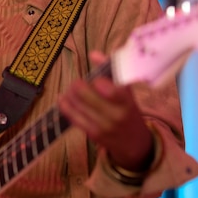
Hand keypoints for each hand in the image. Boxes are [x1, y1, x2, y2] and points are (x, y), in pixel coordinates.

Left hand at [58, 52, 153, 171]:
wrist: (134, 143)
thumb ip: (112, 71)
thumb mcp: (126, 92)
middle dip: (78, 86)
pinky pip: (74, 117)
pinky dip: (65, 106)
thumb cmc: (128, 110)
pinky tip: (62, 98)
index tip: (95, 79)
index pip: (113, 90)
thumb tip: (93, 54)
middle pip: (88, 97)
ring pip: (78, 106)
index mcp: (127, 102)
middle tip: (77, 82)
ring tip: (70, 89)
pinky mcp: (93, 134)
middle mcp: (116, 115)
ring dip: (70, 94)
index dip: (99, 82)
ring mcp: (103, 126)